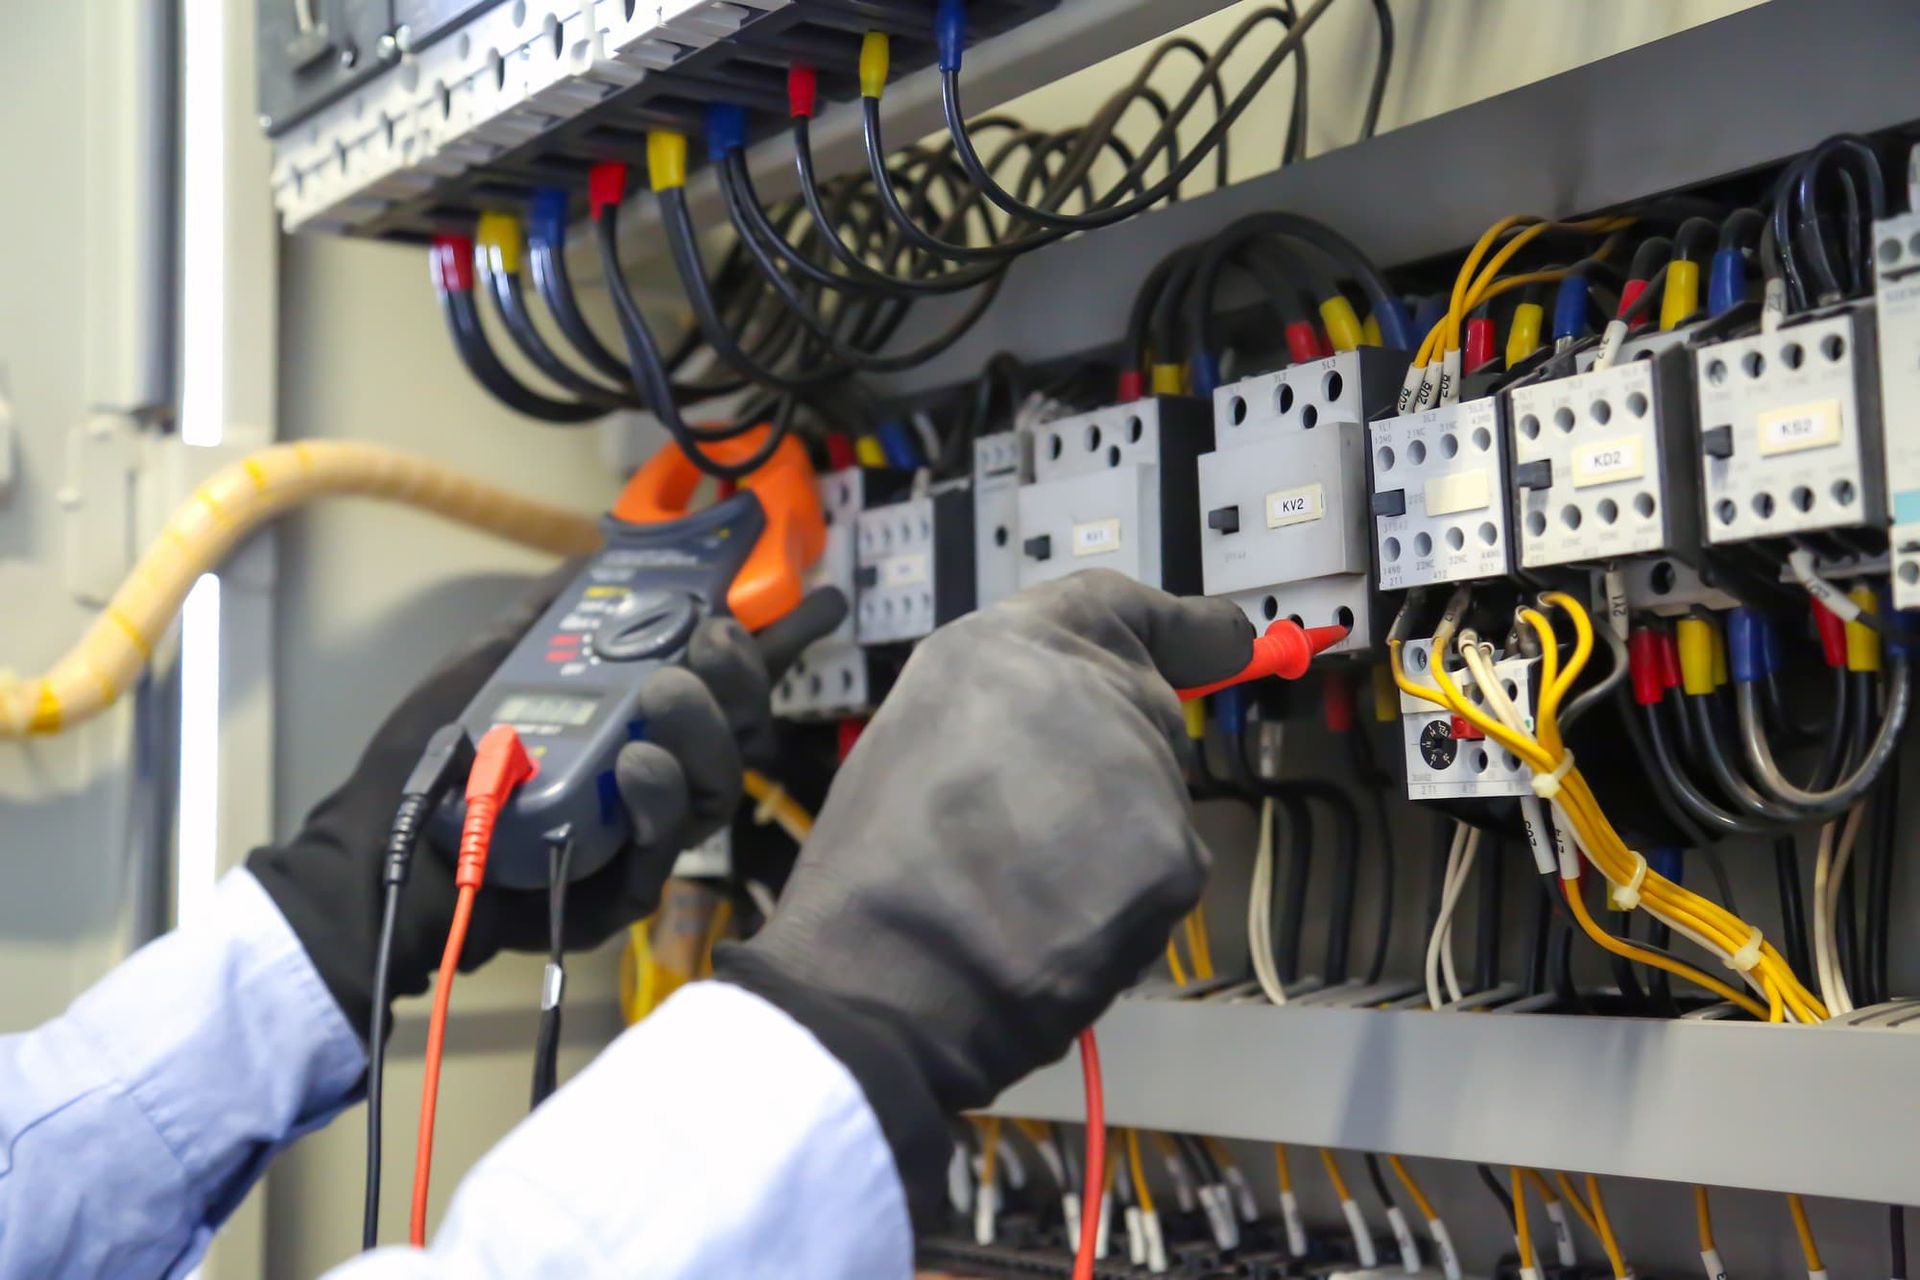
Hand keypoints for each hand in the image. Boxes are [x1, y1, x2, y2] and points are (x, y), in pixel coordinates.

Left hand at [249, 563, 842, 1039]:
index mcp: (635, 717)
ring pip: (713, 785)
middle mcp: (653, 772)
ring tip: (668, 693)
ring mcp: (638, 833)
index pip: (724, 677)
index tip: (824, 599)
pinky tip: (641, 763)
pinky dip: (657, 800)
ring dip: (704, 731)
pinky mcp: (614, 888)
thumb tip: (602, 551)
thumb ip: (552, 611)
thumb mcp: (492, 659)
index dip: (777, 642)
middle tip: (713, 640)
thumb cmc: (433, 753)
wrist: (378, 846)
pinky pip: (660, 849)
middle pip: (736, 729)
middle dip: (740, 678)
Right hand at [713, 569, 1252, 1219]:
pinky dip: (1128, 905)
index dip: (1178, 628)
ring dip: (1117, 845)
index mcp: (999, 647)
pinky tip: (1060, 923)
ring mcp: (1136, 766)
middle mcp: (1080, 685)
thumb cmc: (876, 874)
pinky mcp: (1175, 849)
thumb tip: (1075, 724)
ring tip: (1026, 889)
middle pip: (1148, 712)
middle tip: (1044, 835)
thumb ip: (1007, 708)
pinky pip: (1167, 873)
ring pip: (1157, 801)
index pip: (1116, 607)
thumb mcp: (917, 737)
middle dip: (1118, 768)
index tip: (1221, 640)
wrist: (883, 978)